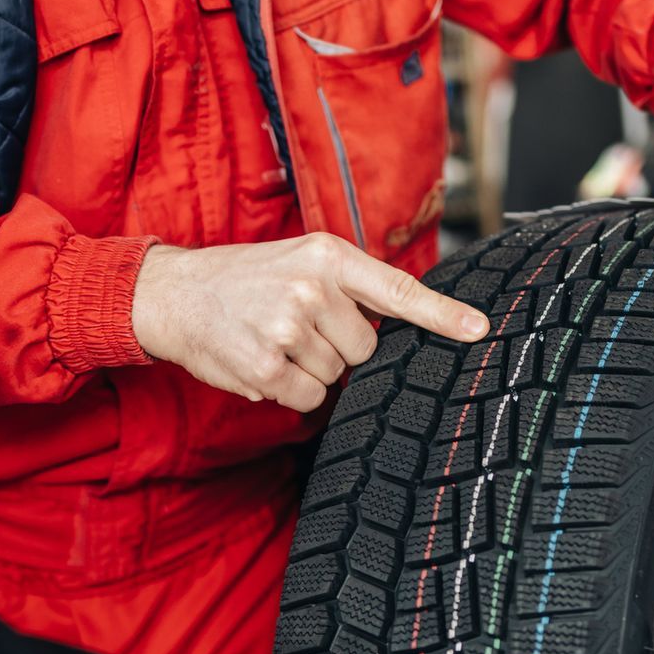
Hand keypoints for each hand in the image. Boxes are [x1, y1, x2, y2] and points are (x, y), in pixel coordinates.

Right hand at [132, 233, 489, 411]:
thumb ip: (349, 286)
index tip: (479, 329)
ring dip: (308, 368)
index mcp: (326, 256)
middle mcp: (310, 288)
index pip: (397, 288)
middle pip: (365, 346)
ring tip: (270, 339)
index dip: (442, 314)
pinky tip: (260, 362)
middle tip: (295, 326)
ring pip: (336, 375)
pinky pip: (308, 397)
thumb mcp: (299, 261)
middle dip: (337, 346)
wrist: (174, 294)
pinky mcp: (265, 368)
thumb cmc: (245, 280)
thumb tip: (399, 323)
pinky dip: (288, 389)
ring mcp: (287, 328)